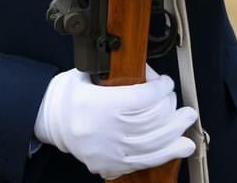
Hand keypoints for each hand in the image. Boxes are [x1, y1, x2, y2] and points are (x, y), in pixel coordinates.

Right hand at [34, 66, 196, 178]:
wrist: (49, 121)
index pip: (139, 98)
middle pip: (149, 121)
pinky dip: (168, 153)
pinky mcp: (113, 164)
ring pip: (152, 143)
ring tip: (187, 119)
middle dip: (170, 110)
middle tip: (180, 101)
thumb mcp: (85, 74)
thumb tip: (148, 72)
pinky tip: (184, 145)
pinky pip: (146, 161)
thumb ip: (115, 72)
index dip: (159, 90)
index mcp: (95, 104)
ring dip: (175, 131)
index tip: (166, 83)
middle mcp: (103, 130)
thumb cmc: (68, 96)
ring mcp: (109, 150)